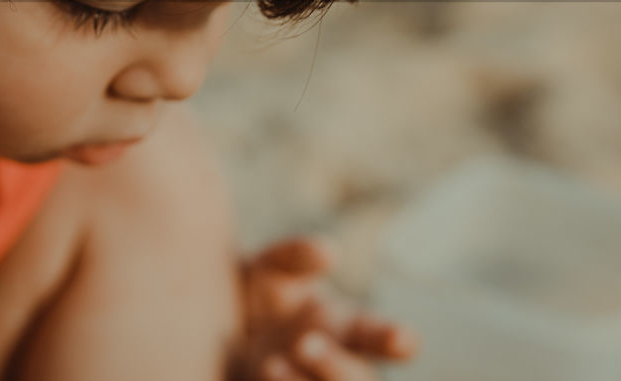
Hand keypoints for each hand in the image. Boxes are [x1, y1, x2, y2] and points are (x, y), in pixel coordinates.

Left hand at [228, 237, 416, 380]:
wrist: (216, 335)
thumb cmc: (259, 299)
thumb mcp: (270, 269)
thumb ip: (294, 257)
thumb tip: (328, 252)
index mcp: (344, 329)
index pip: (378, 336)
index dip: (395, 339)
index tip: (404, 339)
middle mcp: (336, 365)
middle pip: (357, 379)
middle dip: (334, 366)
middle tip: (304, 343)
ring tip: (270, 363)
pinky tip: (262, 378)